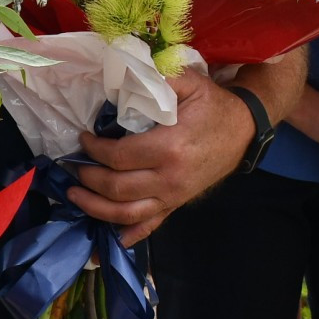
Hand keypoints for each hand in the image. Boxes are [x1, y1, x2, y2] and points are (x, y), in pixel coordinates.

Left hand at [68, 52, 304, 246]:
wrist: (244, 129)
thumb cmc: (213, 105)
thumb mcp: (189, 82)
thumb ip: (157, 80)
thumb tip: (121, 77)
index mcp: (169, 148)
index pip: (118, 156)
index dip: (94, 150)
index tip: (83, 139)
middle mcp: (170, 178)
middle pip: (117, 188)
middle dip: (88, 178)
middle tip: (73, 167)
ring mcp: (174, 196)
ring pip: (127, 214)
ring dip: (96, 208)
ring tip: (75, 197)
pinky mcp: (177, 204)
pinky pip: (150, 226)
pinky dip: (128, 236)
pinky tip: (108, 241)